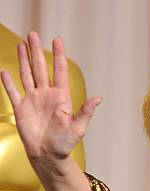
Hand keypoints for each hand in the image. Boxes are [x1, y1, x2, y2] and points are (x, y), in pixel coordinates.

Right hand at [0, 31, 100, 164]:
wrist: (48, 156)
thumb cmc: (64, 145)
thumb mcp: (78, 129)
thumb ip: (86, 112)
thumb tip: (98, 98)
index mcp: (61, 98)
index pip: (59, 72)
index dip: (58, 56)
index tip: (57, 40)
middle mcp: (46, 96)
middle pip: (40, 68)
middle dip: (36, 51)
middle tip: (33, 34)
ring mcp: (33, 101)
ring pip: (27, 75)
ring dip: (24, 60)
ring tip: (22, 44)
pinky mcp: (21, 109)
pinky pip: (13, 92)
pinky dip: (8, 82)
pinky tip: (4, 70)